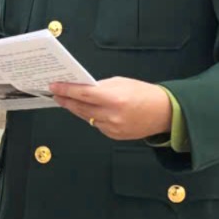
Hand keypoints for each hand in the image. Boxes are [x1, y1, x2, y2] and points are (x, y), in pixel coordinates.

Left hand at [50, 78, 172, 141]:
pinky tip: (88, 111)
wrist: (163, 113)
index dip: (66, 90)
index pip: (82, 94)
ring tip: (67, 101)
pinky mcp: (114, 135)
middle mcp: (111, 115)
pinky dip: (91, 117)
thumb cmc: (145, 94)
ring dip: (76, 109)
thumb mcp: (121, 83)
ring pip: (86, 118)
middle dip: (66, 100)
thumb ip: (101, 86)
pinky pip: (97, 125)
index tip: (55, 87)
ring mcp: (112, 128)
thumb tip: (82, 88)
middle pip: (80, 108)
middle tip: (56, 94)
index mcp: (114, 98)